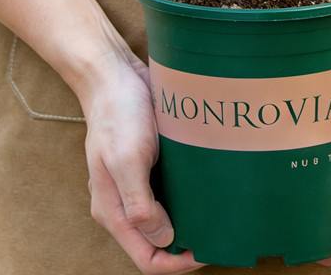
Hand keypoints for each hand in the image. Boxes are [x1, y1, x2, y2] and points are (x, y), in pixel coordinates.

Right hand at [80, 53, 204, 274]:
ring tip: (217, 215)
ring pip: (165, 219)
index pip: (145, 257)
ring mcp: (135, 184)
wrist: (114, 74)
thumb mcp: (127, 159)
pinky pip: (169, 192)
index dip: (175, 264)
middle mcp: (123, 202)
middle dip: (185, 246)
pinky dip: (187, 197)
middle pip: (156, 242)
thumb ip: (139, 204)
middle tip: (218, 234)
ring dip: (188, 222)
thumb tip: (163, 239)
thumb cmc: (118, 114)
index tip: (205, 250)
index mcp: (113, 210)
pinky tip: (207, 189)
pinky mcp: (149, 164)